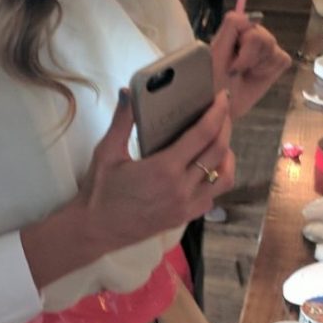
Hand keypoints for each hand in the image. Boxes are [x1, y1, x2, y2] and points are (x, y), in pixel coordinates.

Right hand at [76, 90, 235, 251]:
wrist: (95, 230)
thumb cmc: (99, 191)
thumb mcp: (106, 152)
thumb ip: (121, 121)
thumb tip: (128, 92)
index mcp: (164, 169)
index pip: (203, 135)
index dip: (217, 113)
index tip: (222, 98)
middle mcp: (181, 188)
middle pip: (219, 152)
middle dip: (225, 127)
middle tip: (222, 111)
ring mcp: (186, 206)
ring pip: (224, 178)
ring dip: (227, 156)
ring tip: (219, 140)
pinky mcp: (184, 218)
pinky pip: (212, 197)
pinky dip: (216, 179)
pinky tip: (205, 169)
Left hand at [210, 12, 291, 117]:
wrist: (224, 105)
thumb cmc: (215, 81)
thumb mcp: (216, 52)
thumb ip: (230, 27)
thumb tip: (252, 16)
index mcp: (236, 29)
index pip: (245, 20)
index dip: (240, 42)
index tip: (229, 58)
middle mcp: (253, 33)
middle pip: (261, 36)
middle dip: (247, 57)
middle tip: (236, 70)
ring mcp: (268, 46)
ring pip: (271, 46)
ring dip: (256, 65)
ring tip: (246, 73)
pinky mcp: (279, 60)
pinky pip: (281, 59)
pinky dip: (268, 71)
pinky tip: (257, 76)